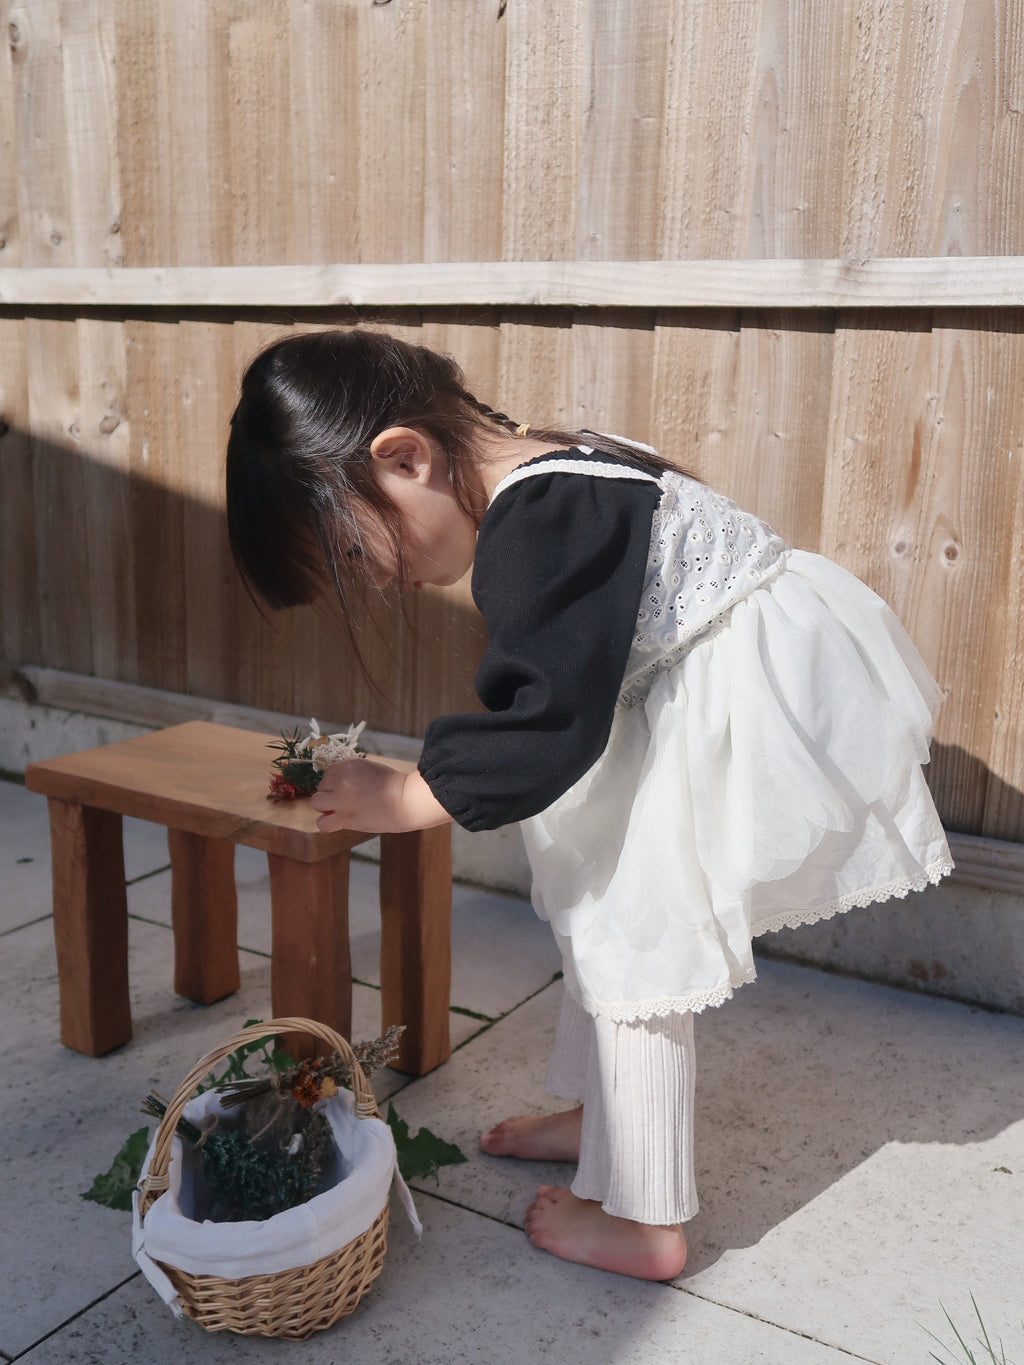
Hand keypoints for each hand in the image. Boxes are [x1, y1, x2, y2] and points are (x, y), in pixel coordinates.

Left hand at [309, 758, 451, 833]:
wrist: (406, 801)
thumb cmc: (394, 786)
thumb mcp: (370, 769)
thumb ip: (351, 775)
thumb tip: (334, 787)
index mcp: (349, 766)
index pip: (329, 773)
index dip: (335, 782)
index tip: (346, 789)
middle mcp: (342, 780)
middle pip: (322, 786)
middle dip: (331, 793)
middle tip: (346, 800)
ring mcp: (341, 800)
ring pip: (317, 802)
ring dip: (326, 806)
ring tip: (340, 810)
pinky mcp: (345, 818)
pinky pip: (322, 823)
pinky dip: (327, 822)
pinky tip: (337, 821)